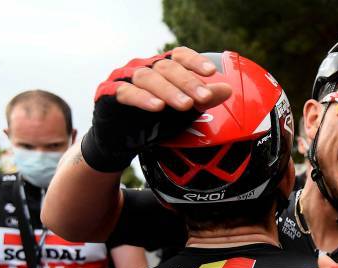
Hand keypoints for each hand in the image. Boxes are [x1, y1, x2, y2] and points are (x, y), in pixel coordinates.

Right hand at [81, 46, 232, 171]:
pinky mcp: (109, 93)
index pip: (179, 56)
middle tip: (204, 97)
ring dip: (169, 91)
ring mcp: (124, 78)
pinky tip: (157, 106)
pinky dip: (142, 99)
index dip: (194, 61)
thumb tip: (227, 90)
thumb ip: (202, 99)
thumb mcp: (182, 111)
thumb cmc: (154, 120)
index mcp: (161, 67)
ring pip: (147, 78)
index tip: (211, 72)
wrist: (122, 140)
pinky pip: (126, 92)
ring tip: (185, 105)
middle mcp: (143, 67)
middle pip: (166, 67)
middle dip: (187, 82)